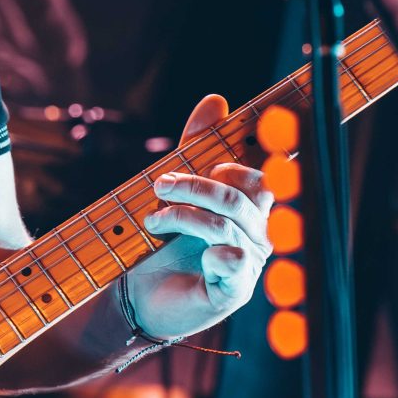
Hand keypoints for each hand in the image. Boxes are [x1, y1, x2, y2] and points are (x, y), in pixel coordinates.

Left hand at [127, 94, 274, 342]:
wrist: (136, 298)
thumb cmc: (161, 245)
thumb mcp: (176, 189)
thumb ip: (195, 147)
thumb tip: (217, 99)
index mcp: (250, 209)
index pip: (261, 176)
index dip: (237, 165)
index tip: (206, 165)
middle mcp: (258, 234)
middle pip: (242, 194)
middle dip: (196, 184)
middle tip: (160, 186)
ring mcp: (251, 264)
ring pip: (227, 223)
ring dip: (182, 214)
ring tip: (152, 219)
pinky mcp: (236, 289)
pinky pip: (233, 258)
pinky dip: (206, 250)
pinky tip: (182, 251)